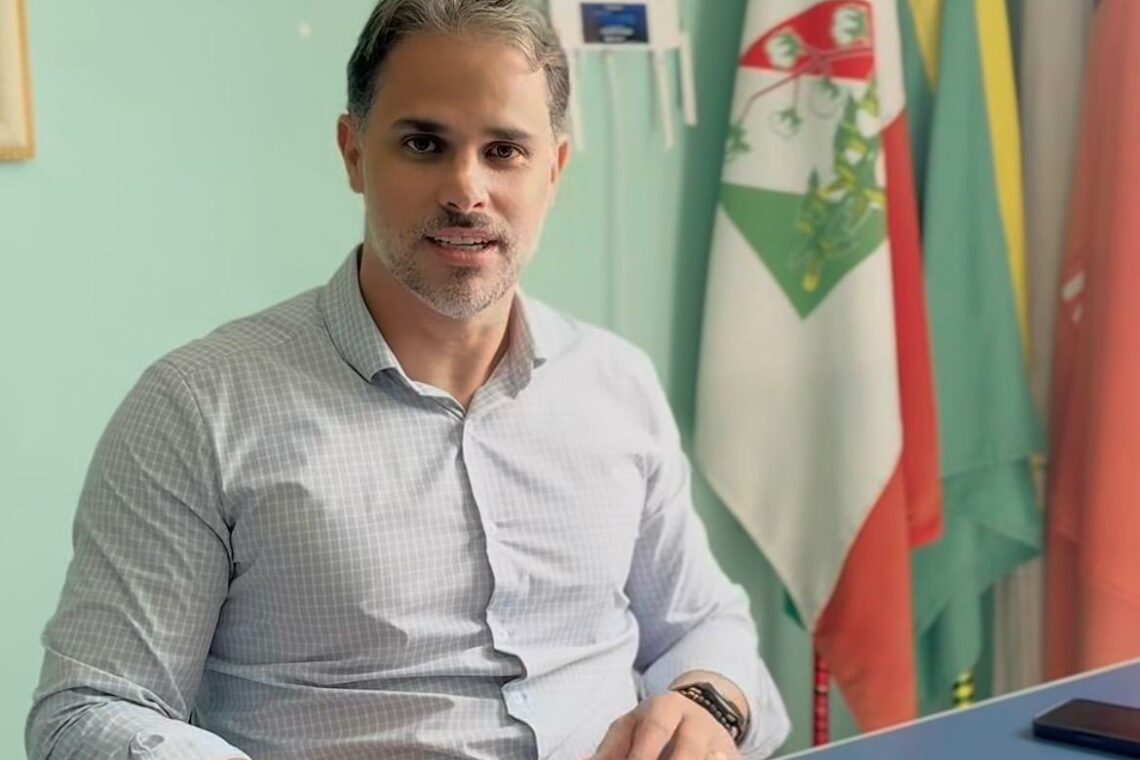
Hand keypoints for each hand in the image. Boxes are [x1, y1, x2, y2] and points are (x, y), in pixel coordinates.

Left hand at [591, 691, 741, 759]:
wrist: (702, 713)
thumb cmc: (654, 726)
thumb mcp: (629, 729)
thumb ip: (607, 751)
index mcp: (666, 708)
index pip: (655, 730)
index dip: (642, 755)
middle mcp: (698, 722)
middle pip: (689, 749)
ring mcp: (720, 743)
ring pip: (713, 758)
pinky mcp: (735, 759)